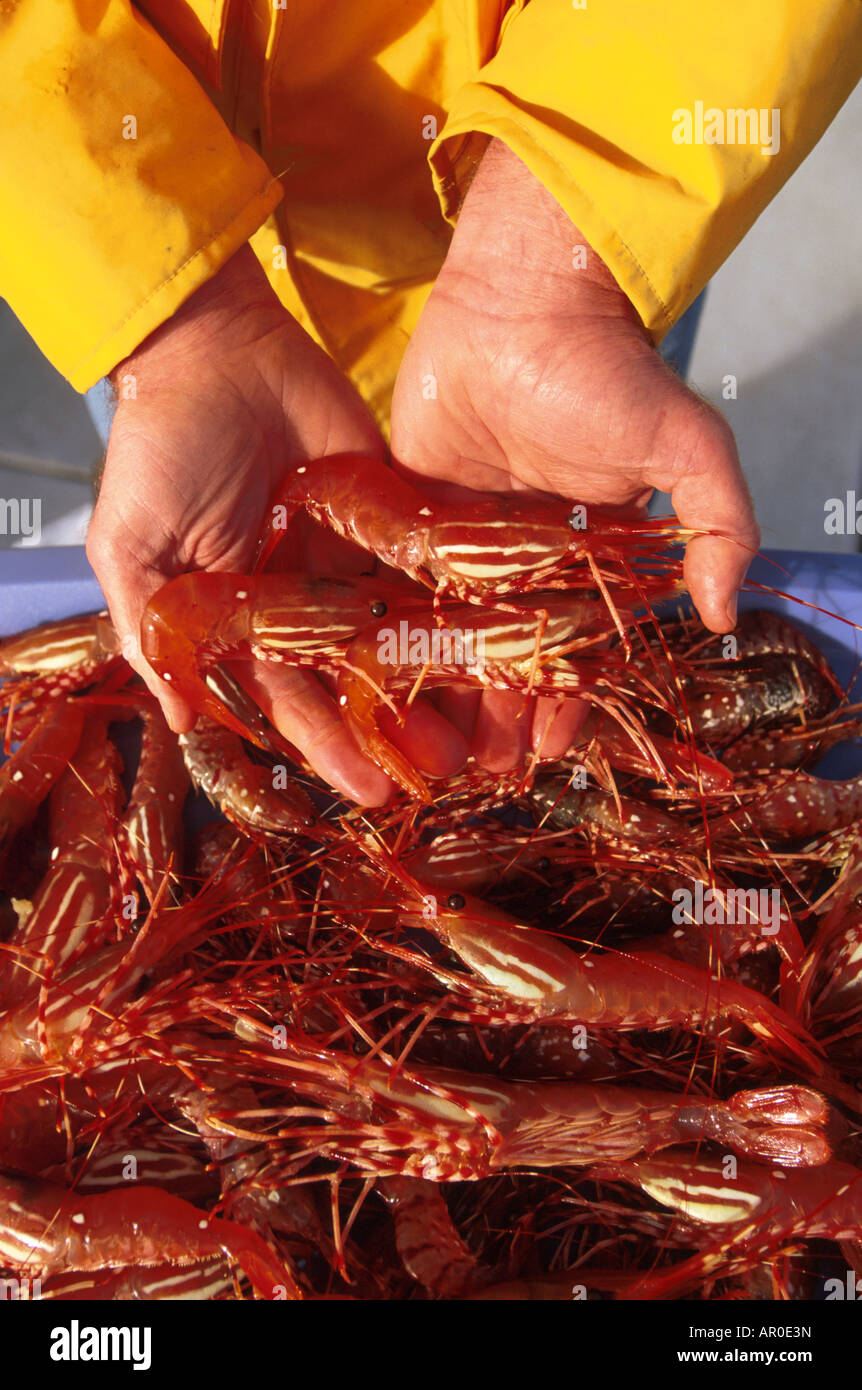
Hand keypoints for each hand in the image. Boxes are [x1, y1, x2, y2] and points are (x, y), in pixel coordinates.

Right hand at [87, 246, 468, 803]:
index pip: (288, 700)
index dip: (327, 746)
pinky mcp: (386, 515)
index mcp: (237, 622)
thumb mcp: (132, 545)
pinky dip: (452, 607)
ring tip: (479, 727)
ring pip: (395, 636)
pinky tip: (488, 646)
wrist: (218, 347)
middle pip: (353, 680)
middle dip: (392, 728)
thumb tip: (182, 719)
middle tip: (442, 771)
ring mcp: (345, 561)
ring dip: (431, 682)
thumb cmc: (162, 447)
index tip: (369, 790)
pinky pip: (422, 570)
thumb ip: (153, 631)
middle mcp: (297, 603)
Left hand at [391, 140, 757, 768]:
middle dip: (495, 715)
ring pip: (448, 632)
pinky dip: (387, 630)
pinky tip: (372, 679)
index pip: (576, 651)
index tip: (546, 755)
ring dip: (439, 689)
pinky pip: (397, 582)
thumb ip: (721, 525)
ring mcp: (463, 538)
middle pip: (506, 655)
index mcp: (589, 558)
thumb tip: (728, 614)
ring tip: (422, 746)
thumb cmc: (607, 373)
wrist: (522, 297)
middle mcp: (524, 559)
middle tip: (474, 773)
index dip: (564, 704)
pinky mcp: (408, 509)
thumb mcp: (686, 448)